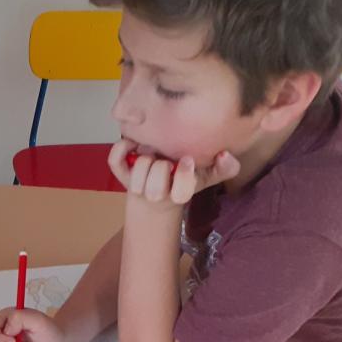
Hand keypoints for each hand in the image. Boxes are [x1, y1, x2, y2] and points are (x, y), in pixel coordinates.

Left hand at [107, 140, 240, 207]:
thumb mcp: (205, 176)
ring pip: (138, 171)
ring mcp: (137, 185)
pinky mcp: (122, 175)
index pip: (182, 193)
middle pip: (156, 183)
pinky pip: (115, 160)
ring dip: (144, 161)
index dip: (184, 176)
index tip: (186, 161)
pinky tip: (132, 143)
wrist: (153, 199)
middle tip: (165, 160)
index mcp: (180, 192)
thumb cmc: (181, 180)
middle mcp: (157, 193)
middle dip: (160, 168)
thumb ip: (223, 168)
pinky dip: (121, 149)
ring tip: (152, 155)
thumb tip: (226, 155)